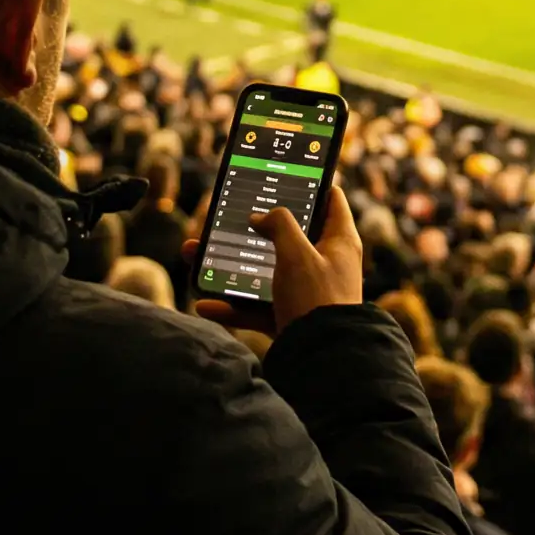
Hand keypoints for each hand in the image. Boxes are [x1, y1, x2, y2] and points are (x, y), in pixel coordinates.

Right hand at [188, 182, 363, 336]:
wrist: (323, 360)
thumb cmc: (317, 300)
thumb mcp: (297, 252)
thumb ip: (279, 224)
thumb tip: (261, 217)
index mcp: (338, 241)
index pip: (329, 199)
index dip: (308, 183)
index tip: (282, 175)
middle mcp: (325, 264)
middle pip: (285, 236)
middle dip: (250, 228)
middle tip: (225, 215)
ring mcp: (306, 292)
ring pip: (263, 271)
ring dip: (229, 265)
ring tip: (195, 255)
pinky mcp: (290, 319)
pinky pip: (256, 308)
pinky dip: (231, 306)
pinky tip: (204, 304)